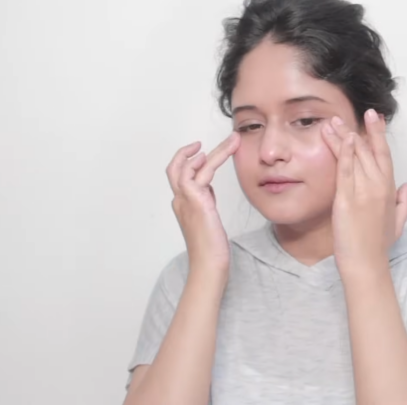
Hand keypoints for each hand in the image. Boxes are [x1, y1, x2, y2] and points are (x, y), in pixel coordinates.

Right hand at [165, 133, 239, 273]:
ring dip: (213, 150)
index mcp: (183, 204)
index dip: (190, 163)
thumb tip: (208, 189)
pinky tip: (224, 154)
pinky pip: (202, 172)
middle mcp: (180, 200)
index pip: (181, 176)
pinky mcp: (196, 201)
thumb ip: (205, 202)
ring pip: (190, 165)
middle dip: (186, 151)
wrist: (209, 265)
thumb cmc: (211, 249)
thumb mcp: (208, 219)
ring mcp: (186, 200)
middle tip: (202, 142)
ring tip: (232, 141)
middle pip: (175, 167)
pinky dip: (212, 159)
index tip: (203, 155)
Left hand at [321, 109, 406, 273]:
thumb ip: (404, 203)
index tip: (375, 119)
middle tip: (358, 112)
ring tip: (336, 121)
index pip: (385, 156)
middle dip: (365, 130)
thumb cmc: (378, 246)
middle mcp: (379, 187)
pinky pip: (346, 170)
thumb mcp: (398, 223)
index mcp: (389, 190)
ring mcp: (363, 191)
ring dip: (346, 136)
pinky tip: (342, 138)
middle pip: (371, 151)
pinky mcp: (347, 199)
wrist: (366, 263)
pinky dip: (344, 152)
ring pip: (356, 156)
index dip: (379, 136)